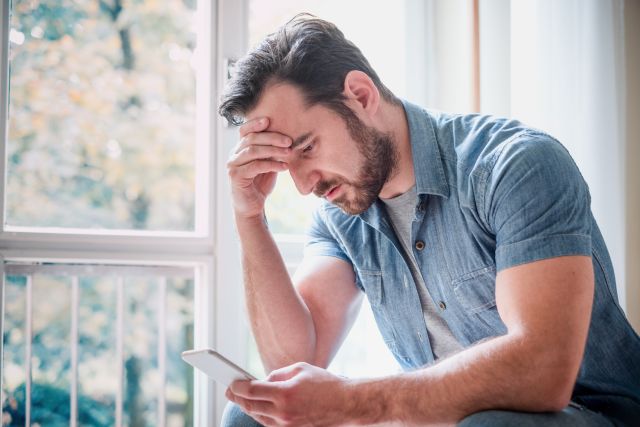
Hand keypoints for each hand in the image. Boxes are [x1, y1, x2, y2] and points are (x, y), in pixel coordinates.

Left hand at [226, 362, 350, 426]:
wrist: (346, 404)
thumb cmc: (325, 383)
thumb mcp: (300, 369)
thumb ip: (277, 374)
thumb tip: (262, 381)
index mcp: (285, 393)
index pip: (251, 391)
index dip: (237, 387)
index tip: (230, 383)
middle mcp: (284, 413)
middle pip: (251, 407)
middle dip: (238, 398)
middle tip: (230, 391)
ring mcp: (288, 426)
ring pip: (259, 418)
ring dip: (249, 408)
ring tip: (242, 398)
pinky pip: (271, 425)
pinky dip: (263, 416)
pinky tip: (259, 408)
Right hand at [227, 117, 291, 219]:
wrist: (252, 207)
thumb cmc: (260, 184)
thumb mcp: (268, 164)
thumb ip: (272, 152)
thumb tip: (287, 139)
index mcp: (240, 149)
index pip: (244, 131)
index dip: (254, 124)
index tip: (269, 120)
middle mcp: (233, 155)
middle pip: (251, 139)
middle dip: (272, 138)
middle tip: (289, 141)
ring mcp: (233, 165)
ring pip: (253, 151)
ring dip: (274, 150)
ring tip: (289, 153)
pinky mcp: (236, 176)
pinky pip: (255, 166)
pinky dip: (272, 164)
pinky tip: (284, 166)